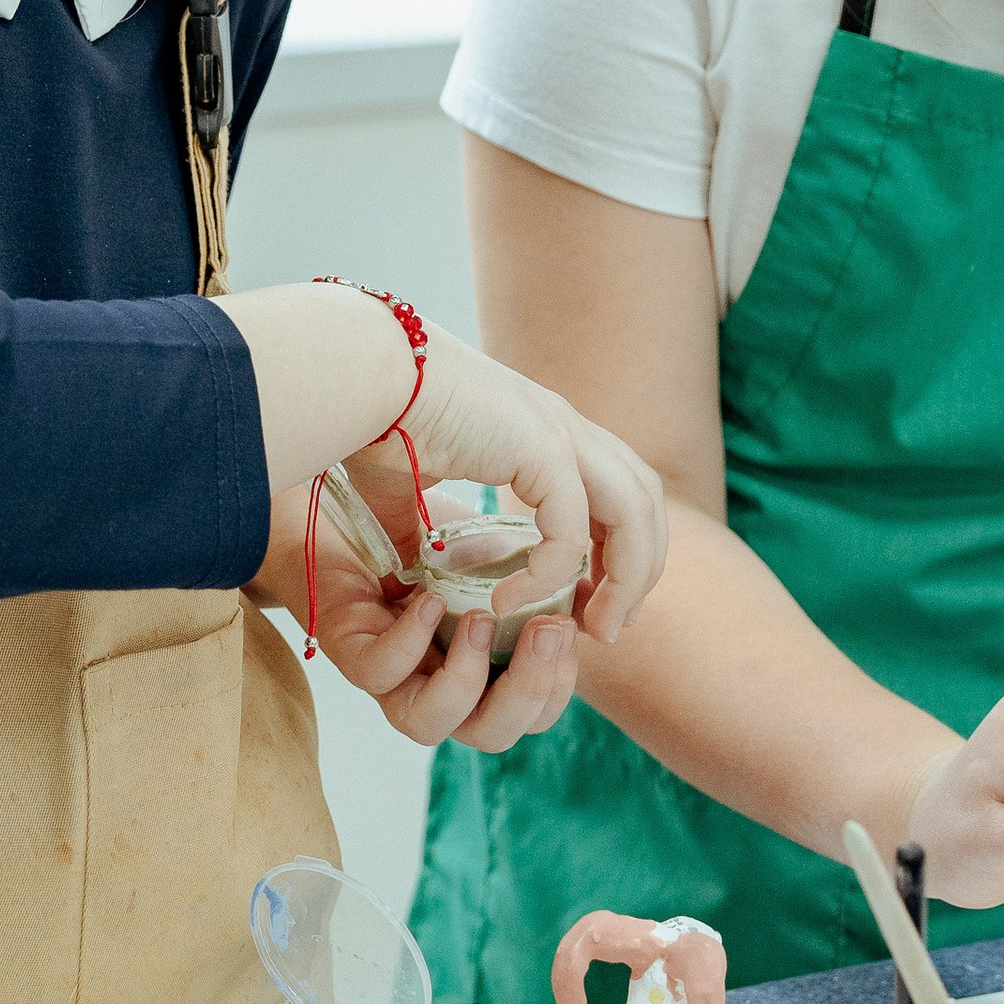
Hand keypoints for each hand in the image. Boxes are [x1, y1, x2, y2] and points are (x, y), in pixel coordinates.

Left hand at [252, 483, 585, 751]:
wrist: (354, 501)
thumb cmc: (432, 532)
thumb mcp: (506, 551)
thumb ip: (549, 576)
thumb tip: (601, 590)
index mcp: (486, 669)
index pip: (535, 711)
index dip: (561, 683)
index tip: (578, 623)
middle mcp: (440, 683)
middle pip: (493, 733)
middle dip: (531, 690)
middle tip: (550, 630)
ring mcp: (393, 674)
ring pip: (430, 725)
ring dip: (467, 679)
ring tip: (481, 619)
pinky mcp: (352, 650)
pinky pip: (380, 675)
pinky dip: (410, 643)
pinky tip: (429, 599)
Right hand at [350, 328, 666, 645]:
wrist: (359, 375)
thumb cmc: (374, 421)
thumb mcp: (409, 489)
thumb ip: (422, 531)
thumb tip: (409, 577)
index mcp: (546, 431)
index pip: (620, 492)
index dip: (622, 552)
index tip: (595, 605)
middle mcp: (564, 426)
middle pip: (644, 501)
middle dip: (640, 569)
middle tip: (608, 627)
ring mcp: (558, 430)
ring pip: (633, 512)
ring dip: (625, 577)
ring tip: (592, 628)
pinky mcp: (539, 444)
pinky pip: (568, 526)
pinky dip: (552, 572)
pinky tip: (514, 600)